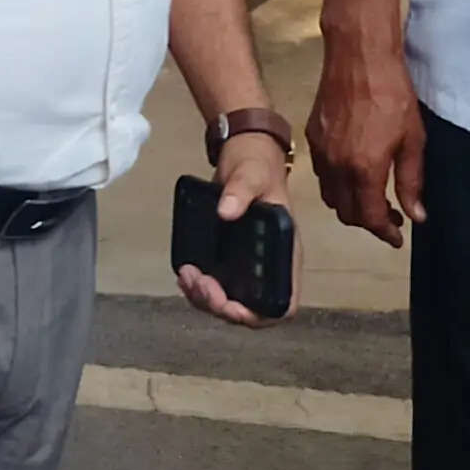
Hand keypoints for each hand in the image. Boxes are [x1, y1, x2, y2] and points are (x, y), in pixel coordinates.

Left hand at [177, 132, 294, 325]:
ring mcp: (248, 265)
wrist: (244, 154)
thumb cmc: (256, 165)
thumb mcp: (250, 174)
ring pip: (229, 302)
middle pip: (250, 310)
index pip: (283, 304)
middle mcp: (268, 266)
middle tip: (198, 282)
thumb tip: (226, 212)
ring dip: (204, 299)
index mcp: (285, 253)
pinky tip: (185, 273)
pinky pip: (216, 287)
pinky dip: (198, 288)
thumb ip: (240, 190)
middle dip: (221, 306)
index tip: (231, 306)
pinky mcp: (229, 259)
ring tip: (187, 275)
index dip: (260, 316)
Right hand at [307, 31, 427, 248]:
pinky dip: (337, 184)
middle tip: (391, 216)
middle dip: (368, 221)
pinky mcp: (312, 138)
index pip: (370, 218)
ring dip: (351, 204)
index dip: (385, 232)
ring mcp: (320, 153)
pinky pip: (322, 175)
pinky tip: (354, 171)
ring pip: (331, 196)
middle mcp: (336, 167)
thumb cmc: (394, 96)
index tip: (398, 237)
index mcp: (364, 170)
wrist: (359, 58)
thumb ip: (411, 181)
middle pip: (347, 213)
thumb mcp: (413, 140)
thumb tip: (416, 215)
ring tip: (372, 196)